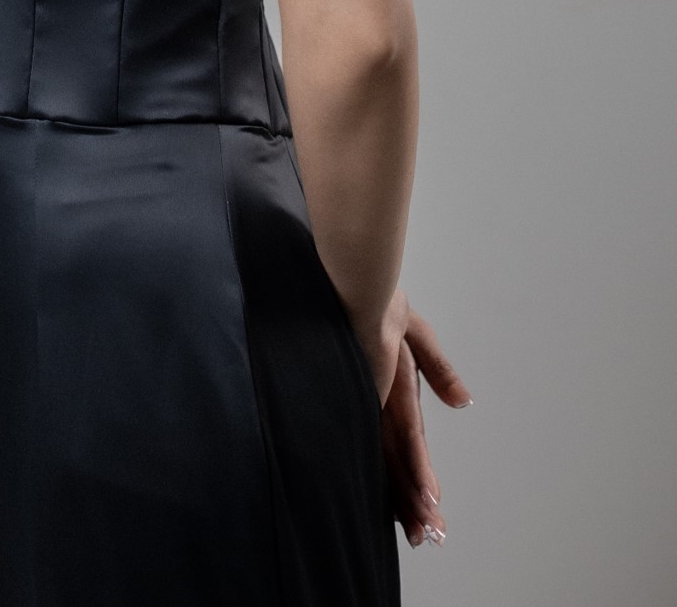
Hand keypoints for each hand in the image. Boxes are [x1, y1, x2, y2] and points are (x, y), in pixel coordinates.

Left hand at [381, 305, 472, 548]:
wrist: (352, 279)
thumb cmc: (375, 298)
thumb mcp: (413, 333)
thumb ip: (437, 367)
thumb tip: (464, 402)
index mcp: (388, 391)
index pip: (405, 445)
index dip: (416, 478)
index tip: (429, 513)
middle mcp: (380, 402)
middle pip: (401, 461)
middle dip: (413, 500)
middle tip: (425, 539)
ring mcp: (375, 400)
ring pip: (398, 459)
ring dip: (413, 495)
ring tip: (423, 532)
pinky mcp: (373, 393)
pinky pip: (398, 436)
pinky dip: (411, 468)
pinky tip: (419, 494)